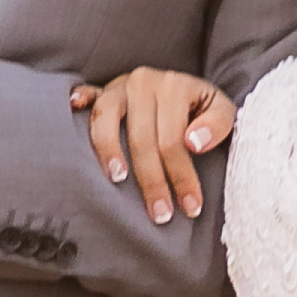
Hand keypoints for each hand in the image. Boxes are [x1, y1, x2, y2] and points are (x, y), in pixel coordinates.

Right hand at [68, 68, 237, 223]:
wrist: (187, 89)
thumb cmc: (202, 109)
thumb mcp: (222, 110)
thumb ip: (218, 124)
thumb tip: (193, 142)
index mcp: (174, 86)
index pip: (173, 140)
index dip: (181, 176)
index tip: (190, 207)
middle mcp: (143, 81)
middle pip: (141, 138)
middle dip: (152, 181)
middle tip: (160, 214)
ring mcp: (119, 86)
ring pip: (106, 120)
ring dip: (109, 151)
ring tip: (118, 180)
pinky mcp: (102, 90)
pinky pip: (87, 95)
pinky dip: (80, 99)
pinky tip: (73, 106)